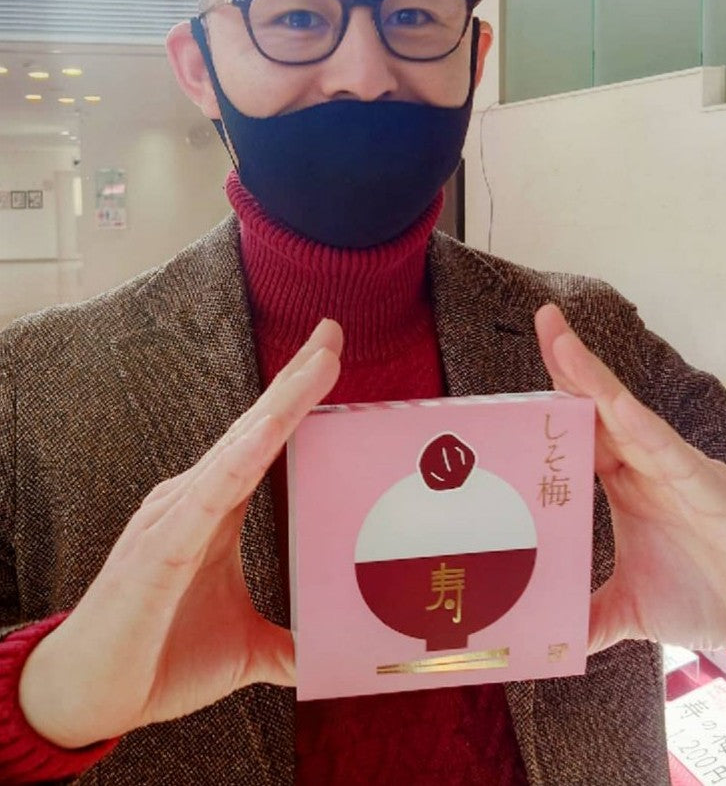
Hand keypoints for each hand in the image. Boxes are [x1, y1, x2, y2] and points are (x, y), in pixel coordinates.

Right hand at [18, 319, 342, 747]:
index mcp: (213, 510)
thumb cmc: (157, 659)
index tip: (330, 354)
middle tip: (332, 333)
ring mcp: (174, 517)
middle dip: (295, 381)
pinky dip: (242, 457)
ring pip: (237, 447)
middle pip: (253, 428)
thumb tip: (327, 654)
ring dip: (282, 404)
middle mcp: (193, 499)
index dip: (294, 398)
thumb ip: (285, 644)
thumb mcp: (243, 649)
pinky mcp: (160, 548)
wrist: (86, 700)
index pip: (261, 441)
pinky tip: (271, 429)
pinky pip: (209, 494)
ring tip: (322, 362)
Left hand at [535, 304, 725, 655]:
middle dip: (572, 364)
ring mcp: (681, 472)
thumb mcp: (630, 610)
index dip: (554, 398)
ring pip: (633, 416)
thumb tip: (543, 637)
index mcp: (628, 482)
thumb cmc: (706, 598)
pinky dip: (643, 429)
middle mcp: (651, 466)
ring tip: (563, 343)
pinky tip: (616, 405)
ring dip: (596, 379)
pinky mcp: (713, 491)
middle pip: (603, 406)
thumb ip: (587, 615)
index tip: (516, 372)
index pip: (583, 430)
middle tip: (544, 319)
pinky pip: (672, 453)